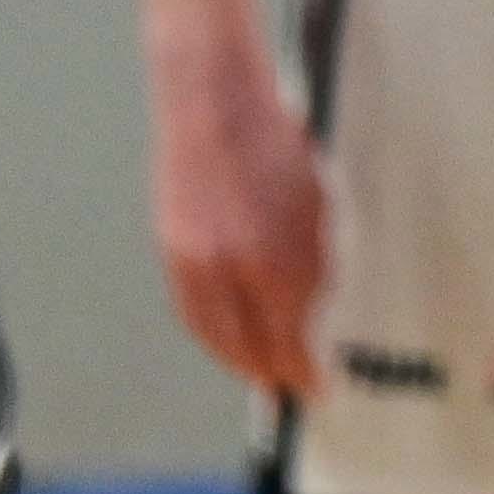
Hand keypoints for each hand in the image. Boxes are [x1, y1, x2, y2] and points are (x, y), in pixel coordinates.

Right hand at [147, 35, 326, 398]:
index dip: (304, 370)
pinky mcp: (172, 251)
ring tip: (260, 373)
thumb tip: (320, 304)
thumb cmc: (284, 143)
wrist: (215, 104)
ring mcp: (195, 263)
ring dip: (237, 360)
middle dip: (271, 373)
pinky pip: (192, 311)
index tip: (320, 389)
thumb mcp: (321, 202)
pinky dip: (211, 333)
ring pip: (214, 333)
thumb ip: (318, 259)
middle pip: (249, 346)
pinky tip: (227, 339)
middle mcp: (231, 270)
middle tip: (291, 389)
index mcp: (277, 258)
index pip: (291, 337)